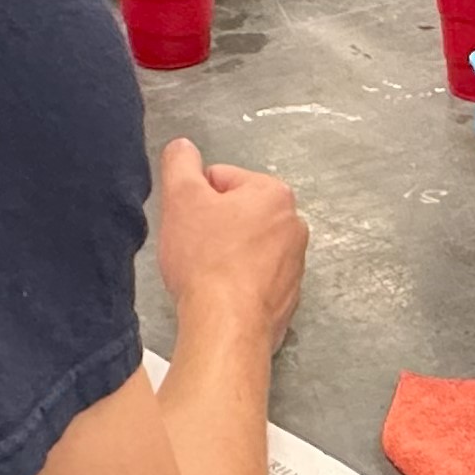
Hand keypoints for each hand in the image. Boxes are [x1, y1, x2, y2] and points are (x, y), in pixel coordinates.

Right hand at [153, 137, 304, 343]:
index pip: (221, 179)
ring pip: (245, 247)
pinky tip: (219, 295)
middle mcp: (294, 225)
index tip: (188, 223)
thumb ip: (180, 163)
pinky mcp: (287, 298)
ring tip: (206, 274)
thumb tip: (182, 148)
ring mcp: (294, 265)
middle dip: (212, 227)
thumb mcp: (181, 199)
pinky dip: (236, 284)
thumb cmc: (206, 261)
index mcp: (274, 194)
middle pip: (237, 213)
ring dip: (224, 255)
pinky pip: (253, 279)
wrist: (226, 326)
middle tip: (194, 249)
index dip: (195, 199)